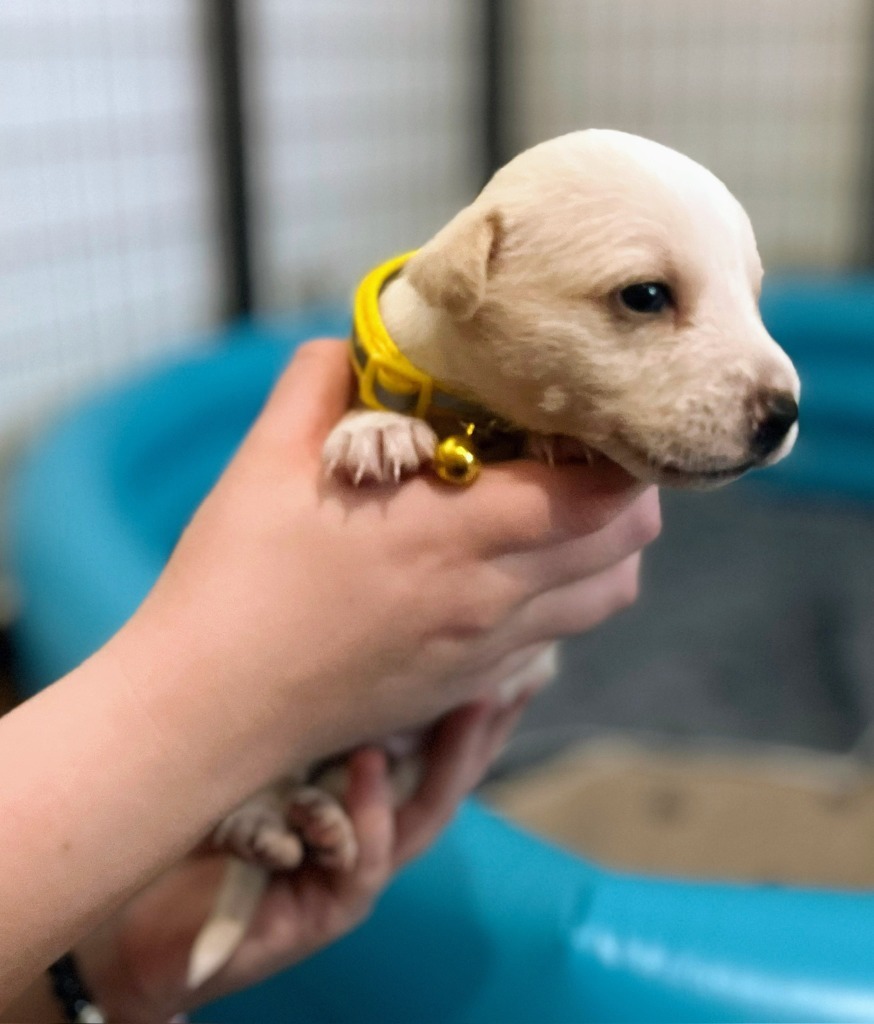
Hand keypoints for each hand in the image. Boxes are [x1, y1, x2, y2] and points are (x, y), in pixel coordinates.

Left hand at [75, 699, 528, 1023]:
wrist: (148, 924)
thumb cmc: (205, 830)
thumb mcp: (265, 762)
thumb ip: (305, 722)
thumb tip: (341, 642)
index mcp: (366, 801)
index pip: (437, 751)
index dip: (477, 710)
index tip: (512, 659)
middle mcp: (372, 836)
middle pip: (448, 778)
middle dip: (484, 728)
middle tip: (516, 673)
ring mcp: (354, 877)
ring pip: (421, 816)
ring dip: (447, 758)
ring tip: (468, 701)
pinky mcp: (328, 912)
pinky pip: (362, 860)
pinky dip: (367, 812)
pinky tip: (366, 762)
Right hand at [106, 339, 659, 812]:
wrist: (211, 706)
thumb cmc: (234, 580)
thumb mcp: (266, 460)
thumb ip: (317, 382)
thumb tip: (353, 342)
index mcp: (453, 529)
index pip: (601, 493)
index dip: (621, 450)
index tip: (592, 415)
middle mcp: (491, 595)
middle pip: (625, 545)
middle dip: (629, 492)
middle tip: (585, 454)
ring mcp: (487, 649)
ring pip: (604, 596)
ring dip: (606, 549)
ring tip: (561, 511)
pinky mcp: (469, 685)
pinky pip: (555, 637)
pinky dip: (563, 596)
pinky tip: (510, 571)